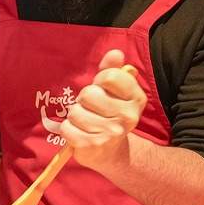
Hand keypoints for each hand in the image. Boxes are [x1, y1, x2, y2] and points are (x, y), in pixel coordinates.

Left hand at [59, 49, 146, 169]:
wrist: (111, 152)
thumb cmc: (109, 114)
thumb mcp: (114, 91)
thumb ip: (113, 70)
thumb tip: (115, 53)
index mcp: (136, 98)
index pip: (110, 76)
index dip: (99, 80)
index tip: (102, 89)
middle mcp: (128, 117)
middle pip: (89, 94)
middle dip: (84, 100)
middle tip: (91, 108)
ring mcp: (111, 133)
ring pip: (75, 112)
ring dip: (75, 115)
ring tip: (85, 121)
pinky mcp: (93, 146)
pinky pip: (67, 128)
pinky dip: (68, 130)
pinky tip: (79, 133)